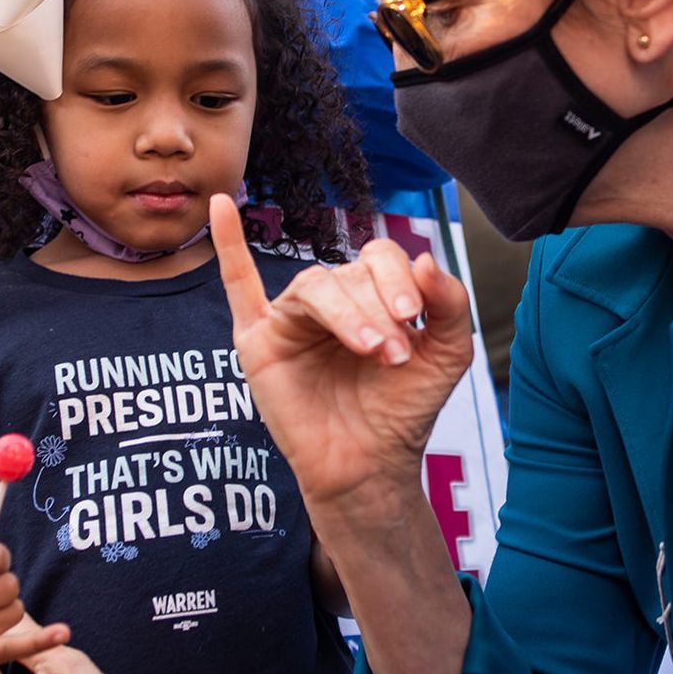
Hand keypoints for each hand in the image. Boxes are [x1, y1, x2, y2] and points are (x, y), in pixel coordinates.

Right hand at [210, 195, 473, 510]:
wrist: (370, 466)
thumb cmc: (403, 410)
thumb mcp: (446, 355)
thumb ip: (449, 303)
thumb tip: (425, 257)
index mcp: (373, 294)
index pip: (380, 259)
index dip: (398, 280)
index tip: (413, 319)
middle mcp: (332, 300)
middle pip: (348, 274)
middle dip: (376, 310)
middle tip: (393, 354)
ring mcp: (291, 317)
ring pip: (312, 286)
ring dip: (345, 314)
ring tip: (370, 350)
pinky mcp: (258, 341)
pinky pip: (238, 285)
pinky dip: (227, 243)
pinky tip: (223, 206)